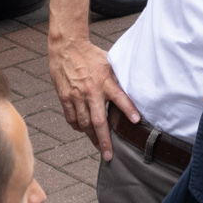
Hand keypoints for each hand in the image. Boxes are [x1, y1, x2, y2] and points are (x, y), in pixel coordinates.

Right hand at [48, 31, 141, 159]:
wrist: (67, 47)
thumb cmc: (90, 54)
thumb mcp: (109, 62)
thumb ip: (117, 78)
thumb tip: (132, 88)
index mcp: (105, 80)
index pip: (120, 97)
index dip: (128, 109)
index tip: (136, 121)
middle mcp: (91, 91)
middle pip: (99, 121)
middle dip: (104, 140)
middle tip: (109, 155)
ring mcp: (76, 96)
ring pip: (84, 124)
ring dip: (91, 138)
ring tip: (98, 147)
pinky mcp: (65, 97)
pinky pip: (71, 118)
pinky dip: (78, 127)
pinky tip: (83, 131)